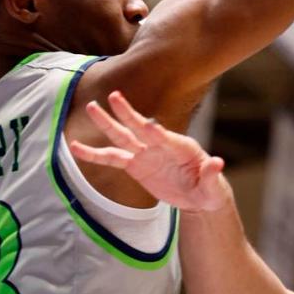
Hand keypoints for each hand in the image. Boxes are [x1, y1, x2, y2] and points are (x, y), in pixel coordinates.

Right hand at [70, 91, 227, 212]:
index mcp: (182, 147)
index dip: (158, 134)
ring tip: (91, 107)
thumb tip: (218, 163)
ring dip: (107, 124)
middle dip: (129, 114)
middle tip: (115, 97)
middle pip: (141, 128)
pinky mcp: (135, 165)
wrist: (198, 196)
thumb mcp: (213, 187)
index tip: (148, 126)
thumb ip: (211, 175)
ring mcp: (146, 154)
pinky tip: (75, 147)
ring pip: (123, 137)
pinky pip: (112, 158)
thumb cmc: (209, 190)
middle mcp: (161, 146)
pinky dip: (95, 154)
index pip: (167, 139)